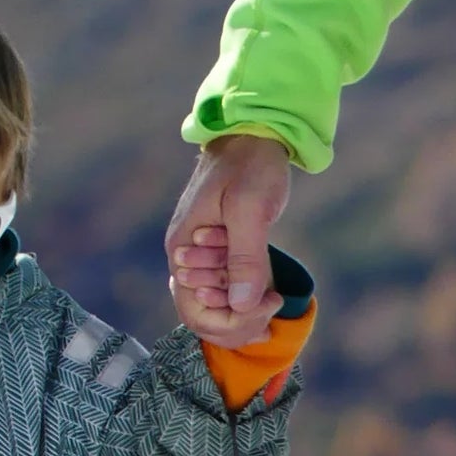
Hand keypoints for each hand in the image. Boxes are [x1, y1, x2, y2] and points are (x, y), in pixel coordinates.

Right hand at [165, 133, 291, 346]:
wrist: (253, 134)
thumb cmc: (250, 165)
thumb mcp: (249, 209)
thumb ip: (244, 258)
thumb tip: (241, 305)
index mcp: (181, 249)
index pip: (195, 310)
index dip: (233, 319)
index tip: (271, 303)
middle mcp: (183, 259)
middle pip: (199, 315)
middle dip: (237, 322)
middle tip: (275, 308)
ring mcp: (198, 257)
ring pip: (211, 306)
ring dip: (241, 314)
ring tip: (274, 307)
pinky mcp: (215, 252)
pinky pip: (222, 290)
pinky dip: (243, 301)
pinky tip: (268, 301)